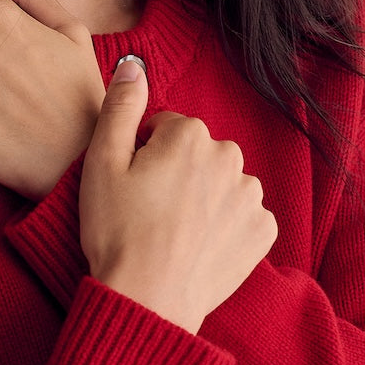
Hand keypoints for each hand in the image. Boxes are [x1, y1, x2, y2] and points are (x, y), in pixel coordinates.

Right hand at [80, 59, 276, 332]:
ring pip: (221, 183)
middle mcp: (230, 157)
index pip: (164, 128)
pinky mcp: (263, 233)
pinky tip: (198, 245)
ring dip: (203, 198)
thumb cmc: (118, 231)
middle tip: (148, 210)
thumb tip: (134, 64)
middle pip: (197, 153)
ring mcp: (251, 197)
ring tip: (172, 231)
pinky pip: (243, 216)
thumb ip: (121, 105)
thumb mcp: (102, 161)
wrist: (147, 299)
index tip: (129, 186)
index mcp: (190, 134)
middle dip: (176, 172)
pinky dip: (225, 227)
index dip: (141, 155)